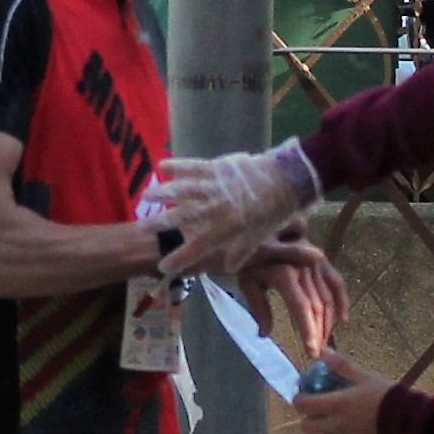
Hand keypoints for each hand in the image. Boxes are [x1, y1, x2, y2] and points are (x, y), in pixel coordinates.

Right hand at [148, 140, 319, 277]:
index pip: (198, 247)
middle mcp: (216, 207)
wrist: (290, 178)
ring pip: (184, 190)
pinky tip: (162, 165)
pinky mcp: (218, 167)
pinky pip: (195, 166)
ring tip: (145, 195)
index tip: (163, 266)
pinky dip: (179, 166)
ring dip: (164, 193)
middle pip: (183, 217)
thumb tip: (227, 268)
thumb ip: (242, 251)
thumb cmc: (277, 210)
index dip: (180, 258)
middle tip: (143, 230)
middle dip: (162, 224)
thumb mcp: (261, 236)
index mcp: (227, 227)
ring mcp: (216, 185)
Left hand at [234, 231, 344, 360]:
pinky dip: (342, 301)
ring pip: (328, 298)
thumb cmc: (250, 255)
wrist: (261, 225)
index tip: (312, 351)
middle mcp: (304, 268)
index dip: (308, 331)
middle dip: (318, 332)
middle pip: (317, 307)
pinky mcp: (322, 260)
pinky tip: (343, 319)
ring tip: (324, 341)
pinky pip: (336, 282)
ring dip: (328, 322)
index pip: (301, 308)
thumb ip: (259, 307)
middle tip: (316, 353)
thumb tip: (264, 335)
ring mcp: (315, 263)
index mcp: (284, 273)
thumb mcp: (247, 281)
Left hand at [288, 359, 393, 433]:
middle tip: (318, 412)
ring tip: (340, 424)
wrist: (411, 424)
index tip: (302, 396)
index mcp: (337, 405)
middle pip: (308, 428)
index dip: (299, 400)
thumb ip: (342, 366)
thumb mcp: (365, 377)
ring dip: (328, 433)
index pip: (303, 405)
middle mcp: (337, 426)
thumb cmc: (388, 396)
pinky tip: (360, 433)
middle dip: (309, 419)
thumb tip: (323, 351)